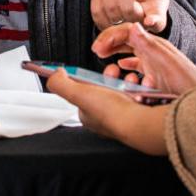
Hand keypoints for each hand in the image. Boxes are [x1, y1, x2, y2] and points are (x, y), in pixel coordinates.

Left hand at [46, 69, 167, 155]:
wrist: (140, 122)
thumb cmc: (111, 113)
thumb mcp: (76, 93)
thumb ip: (60, 83)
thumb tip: (55, 74)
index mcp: (88, 115)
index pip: (82, 93)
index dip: (87, 79)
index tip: (93, 73)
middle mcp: (105, 117)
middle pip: (104, 89)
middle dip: (110, 77)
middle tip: (114, 74)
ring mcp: (123, 116)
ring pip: (123, 90)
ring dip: (126, 81)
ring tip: (129, 80)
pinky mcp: (139, 113)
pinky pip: (139, 94)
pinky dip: (140, 87)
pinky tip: (140, 86)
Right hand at [93, 22, 195, 94]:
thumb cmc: (189, 85)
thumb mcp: (166, 64)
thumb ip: (149, 45)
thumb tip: (133, 25)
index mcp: (155, 45)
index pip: (127, 32)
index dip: (110, 37)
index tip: (97, 49)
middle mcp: (155, 51)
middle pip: (127, 40)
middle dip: (110, 43)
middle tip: (96, 51)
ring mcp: (156, 63)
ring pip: (131, 52)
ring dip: (117, 54)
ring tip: (107, 60)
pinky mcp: (159, 75)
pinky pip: (138, 65)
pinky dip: (127, 65)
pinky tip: (123, 67)